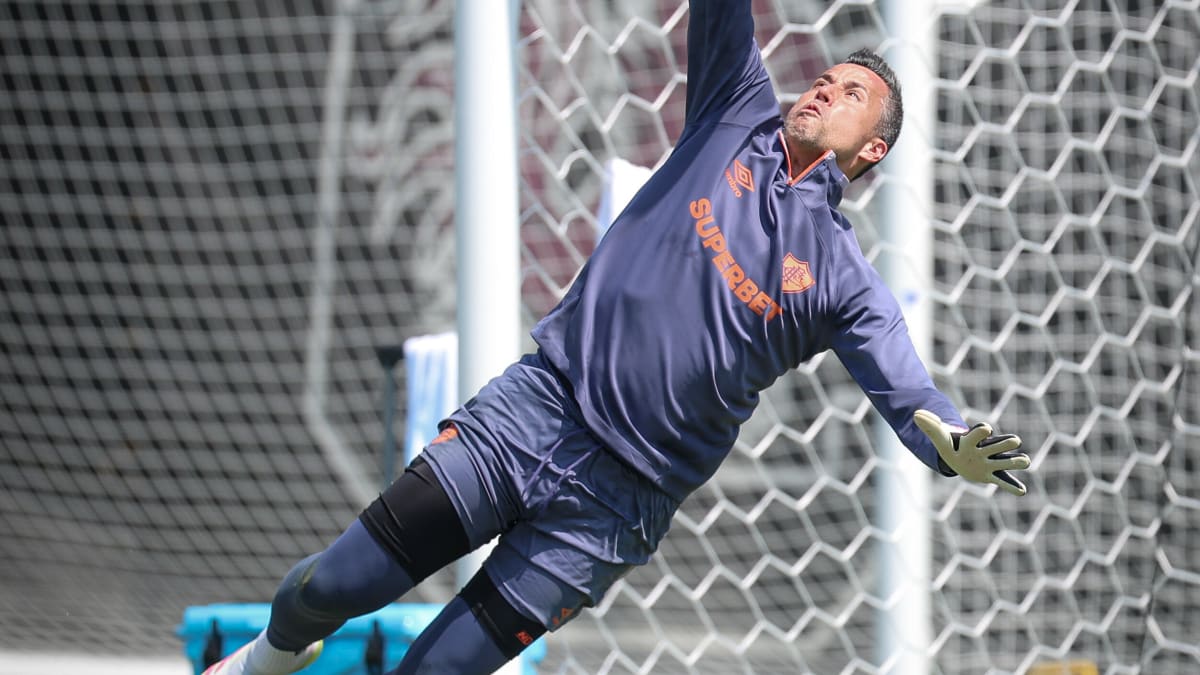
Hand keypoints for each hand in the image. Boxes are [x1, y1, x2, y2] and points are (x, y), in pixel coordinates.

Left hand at [913, 409, 1030, 495]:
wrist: (959, 457)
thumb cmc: (950, 444)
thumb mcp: (939, 438)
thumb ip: (930, 427)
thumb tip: (916, 414)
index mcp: (972, 440)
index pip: (978, 433)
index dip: (982, 431)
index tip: (986, 429)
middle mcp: (985, 449)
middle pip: (998, 445)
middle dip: (1005, 443)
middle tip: (1014, 441)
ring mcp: (989, 463)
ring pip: (1006, 462)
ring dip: (1015, 462)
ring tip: (1024, 461)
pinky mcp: (991, 476)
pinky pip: (1003, 482)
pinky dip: (1011, 487)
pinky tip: (1021, 492)